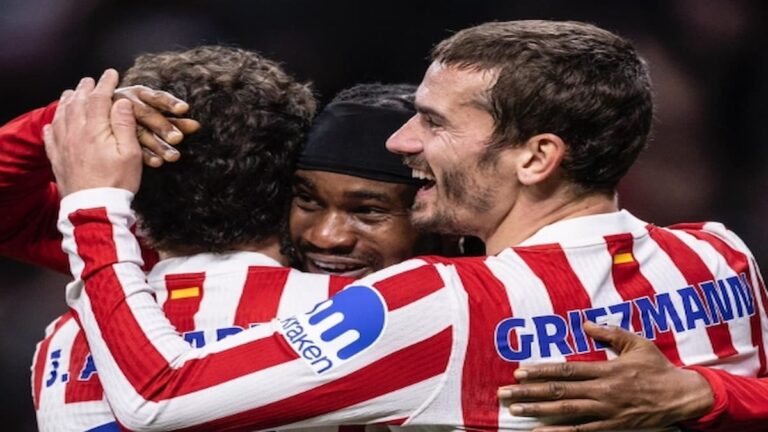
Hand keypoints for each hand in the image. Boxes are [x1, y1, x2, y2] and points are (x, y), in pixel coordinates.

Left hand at [44, 69, 142, 195]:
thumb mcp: (131, 154)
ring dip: (67, 101)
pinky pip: (50, 136)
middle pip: (78, 103)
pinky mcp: (57, 159)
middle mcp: (75, 133)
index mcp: (95, 130)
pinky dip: (52, 124)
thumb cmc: (118, 182)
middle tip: (91, 80)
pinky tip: (54, 123)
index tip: (112, 73)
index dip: (105, 84)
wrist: (94, 207)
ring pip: (61, 116)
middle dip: (85, 89)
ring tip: (72, 93)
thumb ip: (125, 126)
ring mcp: (63, 146)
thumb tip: (121, 102)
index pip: (99, 99)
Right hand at [114, 85, 200, 166]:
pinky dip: (145, 155)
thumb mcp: (151, 110)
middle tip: (178, 138)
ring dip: (157, 144)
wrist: (99, 114)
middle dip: (163, 126)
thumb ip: (173, 119)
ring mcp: (117, 118)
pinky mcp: (111, 134)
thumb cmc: (134, 112)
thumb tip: (196, 126)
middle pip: (147, 114)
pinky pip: (129, 145)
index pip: (157, 97)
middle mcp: (127, 103)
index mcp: (140, 93)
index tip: (184, 109)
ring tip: (173, 157)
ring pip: (139, 131)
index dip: (170, 103)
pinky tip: (157, 162)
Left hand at [497, 321, 714, 430]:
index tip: (518, 372)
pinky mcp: (612, 427)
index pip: (566, 370)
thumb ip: (610, 333)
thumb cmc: (658, 368)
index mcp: (606, 370)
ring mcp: (606, 412)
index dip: (540, 371)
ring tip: (514, 411)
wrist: (682, 397)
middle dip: (528, 392)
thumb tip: (585, 323)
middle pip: (558, 392)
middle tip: (504, 394)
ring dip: (537, 411)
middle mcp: (602, 392)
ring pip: (565, 412)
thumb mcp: (637, 343)